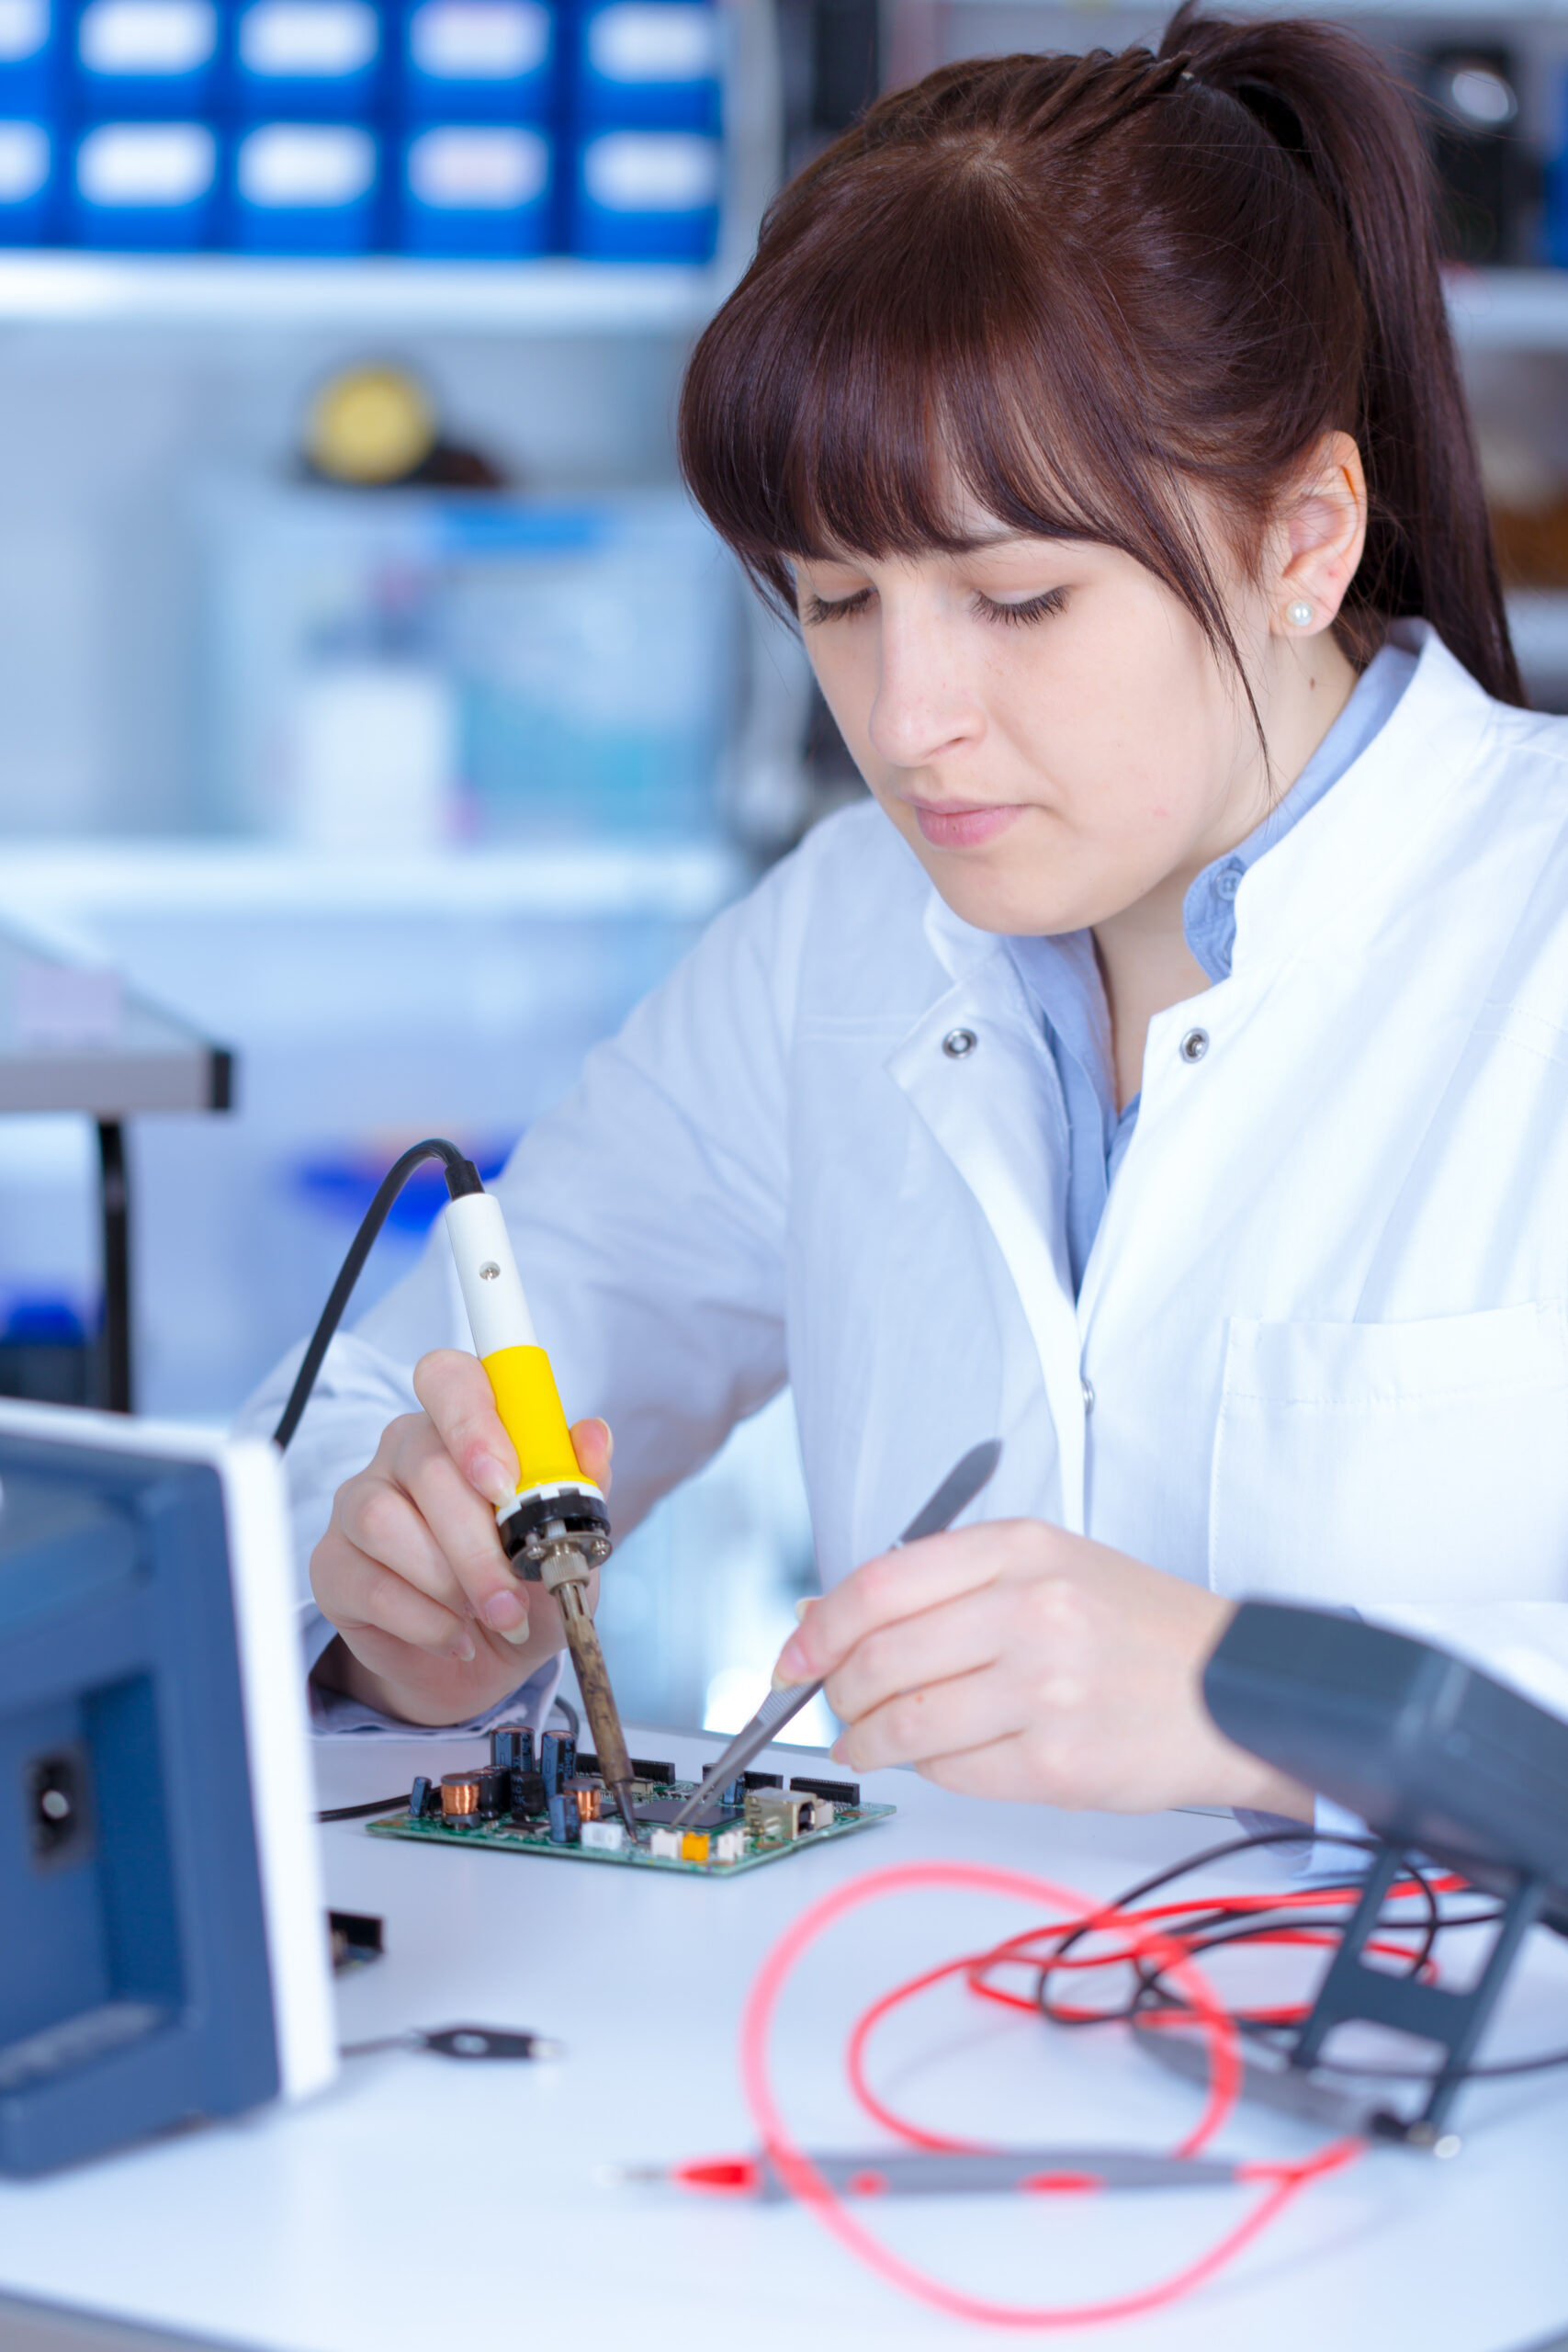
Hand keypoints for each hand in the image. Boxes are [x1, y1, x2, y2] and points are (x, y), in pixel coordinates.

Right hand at [309, 1347, 611, 1725]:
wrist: (490, 1662)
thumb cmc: (528, 1584)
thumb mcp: (569, 1542)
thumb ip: (581, 1487)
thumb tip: (594, 1436)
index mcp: (464, 1427)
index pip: (449, 1379)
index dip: (472, 1421)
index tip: (504, 1482)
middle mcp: (405, 1452)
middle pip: (425, 1464)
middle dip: (476, 1543)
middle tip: (511, 1599)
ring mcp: (360, 1503)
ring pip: (382, 1521)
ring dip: (446, 1582)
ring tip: (490, 1617)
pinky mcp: (332, 1564)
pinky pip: (366, 1582)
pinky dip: (422, 1620)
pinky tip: (454, 1635)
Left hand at [770, 1519, 1310, 1817]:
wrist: (1238, 1689)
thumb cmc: (1133, 1629)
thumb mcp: (1043, 1569)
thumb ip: (938, 1585)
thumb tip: (818, 1618)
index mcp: (1021, 1548)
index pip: (879, 1585)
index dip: (818, 1628)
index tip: (793, 1655)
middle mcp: (1031, 1610)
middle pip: (879, 1657)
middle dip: (837, 1690)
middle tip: (832, 1701)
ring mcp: (1045, 1690)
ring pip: (904, 1723)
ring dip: (867, 1740)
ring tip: (867, 1740)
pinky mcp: (1056, 1763)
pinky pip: (951, 1772)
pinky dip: (927, 1769)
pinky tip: (937, 1756)